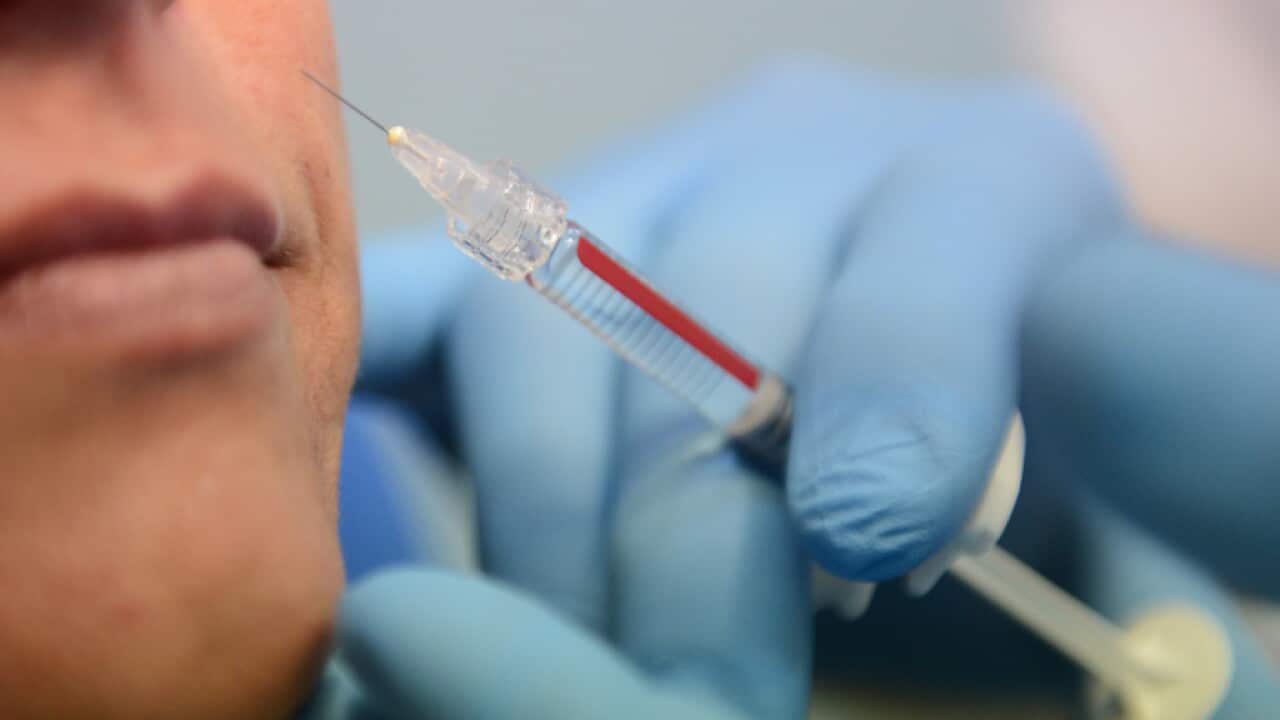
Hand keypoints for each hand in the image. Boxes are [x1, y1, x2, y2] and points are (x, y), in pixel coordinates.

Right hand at [352, 60, 1279, 713]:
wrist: (917, 389)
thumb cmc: (1018, 471)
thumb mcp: (1081, 503)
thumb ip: (1059, 540)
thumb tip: (864, 550)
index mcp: (993, 186)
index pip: (935, 250)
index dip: (895, 388)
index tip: (865, 537)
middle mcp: (802, 152)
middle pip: (705, 305)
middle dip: (692, 528)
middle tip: (691, 698)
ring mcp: (640, 189)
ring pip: (538, 320)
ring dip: (550, 520)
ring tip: (580, 655)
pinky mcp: (519, 247)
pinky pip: (422, 296)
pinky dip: (360, 381)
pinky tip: (352, 496)